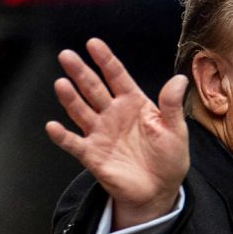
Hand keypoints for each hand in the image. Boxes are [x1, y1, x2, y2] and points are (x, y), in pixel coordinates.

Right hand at [46, 38, 189, 228]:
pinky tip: (52, 126)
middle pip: (93, 88)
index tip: (93, 43)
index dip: (105, 59)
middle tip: (66, 55)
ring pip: (80, 111)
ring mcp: (100, 133)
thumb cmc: (169, 158)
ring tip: (61, 84)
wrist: (158, 190)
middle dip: (80, 72)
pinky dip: (62, 136)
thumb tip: (180, 79)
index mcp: (133, 103)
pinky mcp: (91, 155)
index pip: (116, 76)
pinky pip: (73, 143)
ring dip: (70, 98)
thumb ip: (171, 106)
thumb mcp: (175, 130)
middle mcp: (113, 114)